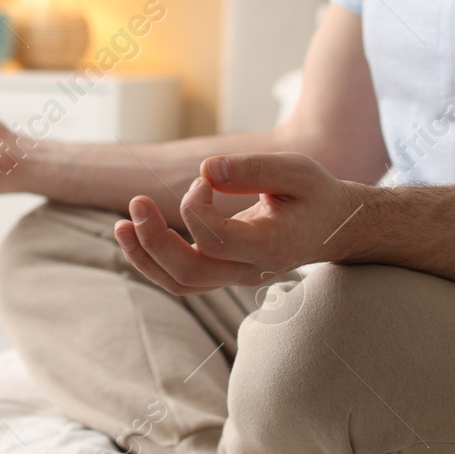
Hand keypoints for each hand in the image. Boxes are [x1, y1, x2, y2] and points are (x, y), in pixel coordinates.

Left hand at [113, 152, 361, 293]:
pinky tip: (135, 233)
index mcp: (271, 246)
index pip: (216, 241)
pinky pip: (180, 278)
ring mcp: (233, 277)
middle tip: (136, 203)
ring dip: (145, 256)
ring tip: (122, 225)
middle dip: (154, 240)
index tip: (204, 180)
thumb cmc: (314, 195)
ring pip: (180, 283)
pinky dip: (153, 259)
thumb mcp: (297, 171)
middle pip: (190, 274)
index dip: (196, 207)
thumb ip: (254, 169)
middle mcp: (249, 270)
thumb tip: (206, 169)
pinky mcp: (221, 272)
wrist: (332, 228)